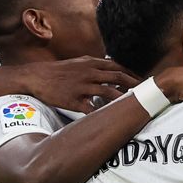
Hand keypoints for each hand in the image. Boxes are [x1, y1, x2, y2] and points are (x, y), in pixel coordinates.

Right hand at [20, 56, 139, 113]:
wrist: (36, 77)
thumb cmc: (59, 71)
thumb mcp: (78, 62)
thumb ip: (95, 65)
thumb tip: (112, 67)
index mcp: (91, 63)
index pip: (117, 67)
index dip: (131, 74)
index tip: (142, 82)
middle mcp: (89, 73)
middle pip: (117, 78)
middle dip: (134, 85)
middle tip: (145, 93)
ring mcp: (82, 86)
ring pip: (108, 93)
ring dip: (122, 99)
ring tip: (134, 106)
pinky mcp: (74, 100)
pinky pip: (91, 109)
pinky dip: (101, 114)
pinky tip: (110, 120)